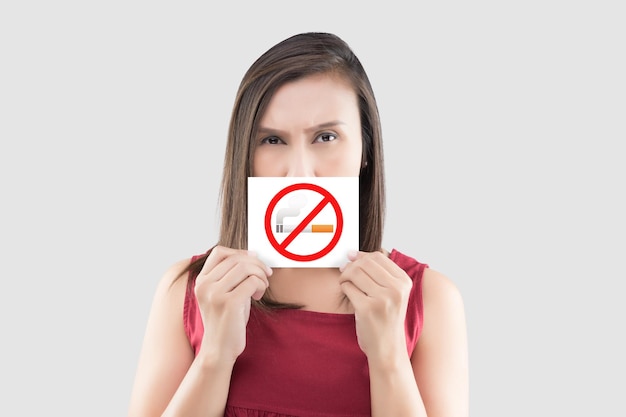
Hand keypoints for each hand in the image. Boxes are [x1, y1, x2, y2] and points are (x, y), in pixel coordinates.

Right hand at [194, 246, 270, 362]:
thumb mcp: (222, 294)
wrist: (219, 350)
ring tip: (262, 286)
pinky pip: (252, 282)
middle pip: (236, 259)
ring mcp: (215, 294)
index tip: (254, 259)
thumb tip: (251, 255)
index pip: (219, 252)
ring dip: (260, 274)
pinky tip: (258, 296)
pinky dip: (260, 285)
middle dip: (257, 264)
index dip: (240, 252)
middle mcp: (205, 285)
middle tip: (266, 274)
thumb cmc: (225, 321)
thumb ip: (231, 275)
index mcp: (201, 281)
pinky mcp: (229, 303)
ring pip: (245, 268)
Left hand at [339, 250, 412, 361]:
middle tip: (345, 273)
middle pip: (365, 263)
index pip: (378, 257)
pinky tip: (348, 295)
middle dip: (351, 265)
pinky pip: (348, 287)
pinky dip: (344, 288)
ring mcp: (382, 299)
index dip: (361, 256)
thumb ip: (379, 273)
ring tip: (345, 283)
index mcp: (404, 282)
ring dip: (345, 276)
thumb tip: (354, 254)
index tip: (351, 258)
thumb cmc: (386, 319)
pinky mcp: (367, 308)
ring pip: (355, 273)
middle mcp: (396, 289)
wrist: (387, 349)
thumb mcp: (392, 294)